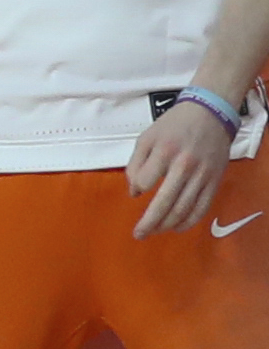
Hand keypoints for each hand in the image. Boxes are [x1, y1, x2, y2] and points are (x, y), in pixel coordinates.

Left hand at [129, 100, 242, 236]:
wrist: (210, 114)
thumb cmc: (174, 125)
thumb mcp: (147, 137)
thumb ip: (135, 164)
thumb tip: (134, 192)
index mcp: (164, 151)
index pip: (144, 181)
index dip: (138, 188)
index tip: (137, 190)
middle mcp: (184, 165)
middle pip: (165, 202)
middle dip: (149, 222)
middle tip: (138, 234)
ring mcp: (202, 174)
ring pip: (184, 208)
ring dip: (167, 224)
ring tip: (154, 232)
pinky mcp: (215, 180)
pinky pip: (202, 207)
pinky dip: (189, 221)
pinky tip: (177, 227)